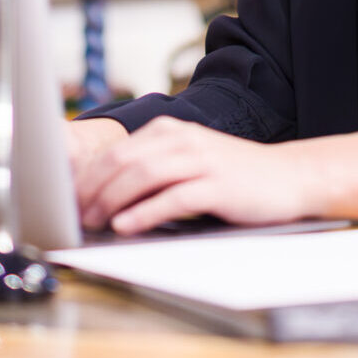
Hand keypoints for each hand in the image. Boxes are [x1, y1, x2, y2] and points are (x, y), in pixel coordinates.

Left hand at [74, 117, 311, 234]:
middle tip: (74, 215)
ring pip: (142, 175)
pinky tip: (127, 225)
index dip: (87, 177)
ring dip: (111, 200)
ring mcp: (200, 160)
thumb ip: (153, 170)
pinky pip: (172, 197)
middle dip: (92, 190)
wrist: (289, 177)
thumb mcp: (189, 162)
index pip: (115, 152)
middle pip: (122, 161)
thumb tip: (105, 195)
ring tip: (93, 221)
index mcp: (169, 132)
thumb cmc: (233, 177)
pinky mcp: (217, 184)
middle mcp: (182, 139)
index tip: (68, 201)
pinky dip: (144, 212)